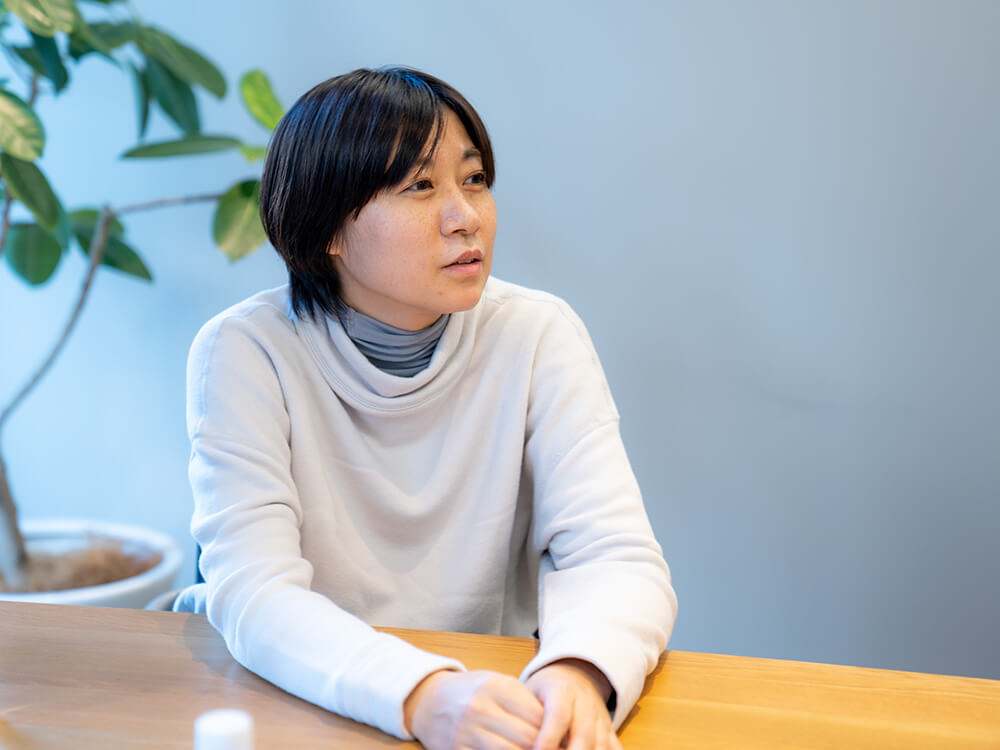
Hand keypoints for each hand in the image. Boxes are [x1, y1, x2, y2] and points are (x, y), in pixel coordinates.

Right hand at [405, 669, 544, 749]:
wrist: (428, 700)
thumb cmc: (471, 691)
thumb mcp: (498, 683)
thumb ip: (525, 701)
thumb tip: (555, 726)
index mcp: (495, 686)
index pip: (538, 715)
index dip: (555, 731)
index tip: (563, 738)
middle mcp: (479, 708)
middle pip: (527, 737)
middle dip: (545, 747)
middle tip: (557, 749)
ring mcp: (466, 731)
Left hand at [524, 659, 621, 749]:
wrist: (575, 675)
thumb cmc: (544, 689)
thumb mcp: (530, 692)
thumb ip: (526, 713)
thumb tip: (514, 739)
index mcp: (563, 690)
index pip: (558, 714)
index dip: (549, 736)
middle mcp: (586, 704)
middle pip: (584, 734)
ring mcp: (601, 719)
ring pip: (602, 744)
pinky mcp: (610, 731)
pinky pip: (615, 749)